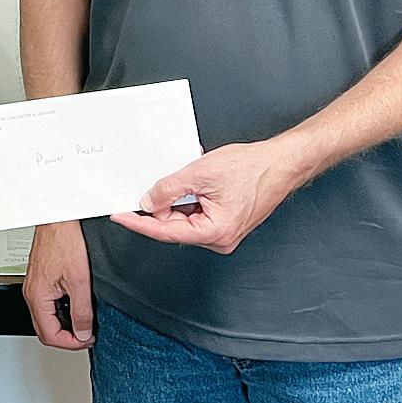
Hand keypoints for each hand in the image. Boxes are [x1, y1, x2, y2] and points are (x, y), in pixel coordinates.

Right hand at [24, 220, 92, 348]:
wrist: (59, 218)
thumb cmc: (65, 240)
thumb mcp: (80, 281)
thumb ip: (82, 311)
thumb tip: (82, 332)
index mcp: (37, 296)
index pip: (49, 335)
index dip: (71, 343)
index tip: (87, 340)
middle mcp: (32, 293)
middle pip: (46, 330)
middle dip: (67, 337)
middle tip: (87, 334)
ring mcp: (35, 286)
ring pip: (48, 318)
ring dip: (66, 324)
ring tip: (85, 320)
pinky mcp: (41, 279)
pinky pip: (49, 304)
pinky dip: (63, 310)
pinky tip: (77, 304)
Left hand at [109, 139, 308, 254]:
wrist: (282, 163)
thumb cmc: (253, 169)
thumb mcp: (200, 174)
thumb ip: (170, 189)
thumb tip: (149, 202)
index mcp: (215, 232)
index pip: (165, 232)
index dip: (139, 223)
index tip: (120, 216)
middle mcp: (220, 239)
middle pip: (174, 226)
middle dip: (160, 206)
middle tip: (148, 185)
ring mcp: (223, 232)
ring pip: (185, 218)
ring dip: (177, 199)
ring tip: (184, 176)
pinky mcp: (225, 222)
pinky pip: (197, 213)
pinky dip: (189, 198)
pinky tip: (191, 181)